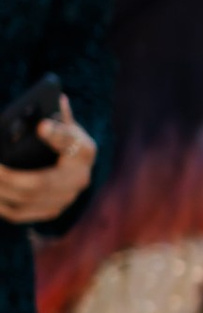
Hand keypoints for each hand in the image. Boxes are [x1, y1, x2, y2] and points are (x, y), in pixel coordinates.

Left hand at [0, 106, 96, 227]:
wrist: (77, 169)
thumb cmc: (68, 142)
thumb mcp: (67, 126)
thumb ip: (62, 116)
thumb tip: (59, 98)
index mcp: (84, 151)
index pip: (71, 142)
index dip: (56, 135)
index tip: (42, 126)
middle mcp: (79, 179)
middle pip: (40, 182)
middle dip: (9, 176)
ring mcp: (66, 199)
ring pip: (27, 201)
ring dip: (1, 192)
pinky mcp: (52, 211)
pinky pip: (21, 213)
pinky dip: (1, 205)